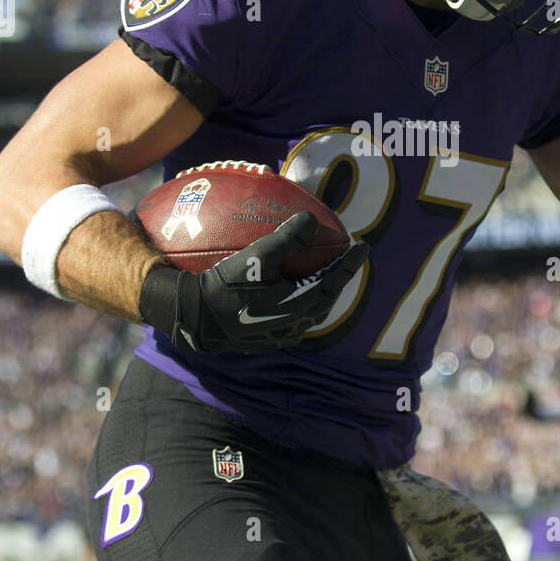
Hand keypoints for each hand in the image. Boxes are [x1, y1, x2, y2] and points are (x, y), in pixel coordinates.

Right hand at [139, 211, 366, 353]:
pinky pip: (292, 320)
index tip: (364, 246)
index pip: (335, 280)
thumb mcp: (257, 256)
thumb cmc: (226, 285)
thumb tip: (311, 219)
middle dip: (338, 280)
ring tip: (322, 276)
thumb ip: (287, 238)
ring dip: (320, 293)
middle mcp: (295, 324)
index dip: (351, 263)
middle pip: (327, 300)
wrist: (196, 318)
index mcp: (300, 304)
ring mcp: (280, 335)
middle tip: (345, 261)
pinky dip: (299, 303)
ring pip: (311, 313)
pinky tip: (289, 292)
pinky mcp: (265, 340)